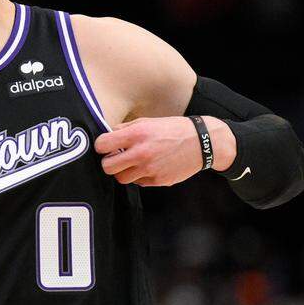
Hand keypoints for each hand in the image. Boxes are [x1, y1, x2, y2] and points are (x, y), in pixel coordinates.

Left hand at [93, 116, 220, 186]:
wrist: (201, 143)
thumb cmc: (173, 129)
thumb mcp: (147, 121)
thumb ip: (125, 130)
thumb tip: (107, 138)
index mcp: (137, 134)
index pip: (102, 145)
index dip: (101, 146)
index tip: (105, 146)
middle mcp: (142, 153)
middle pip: (107, 167)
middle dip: (109, 162)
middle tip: (116, 157)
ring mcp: (150, 169)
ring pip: (121, 179)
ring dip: (123, 171)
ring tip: (132, 163)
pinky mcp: (158, 181)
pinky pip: (138, 182)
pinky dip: (139, 176)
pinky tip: (149, 166)